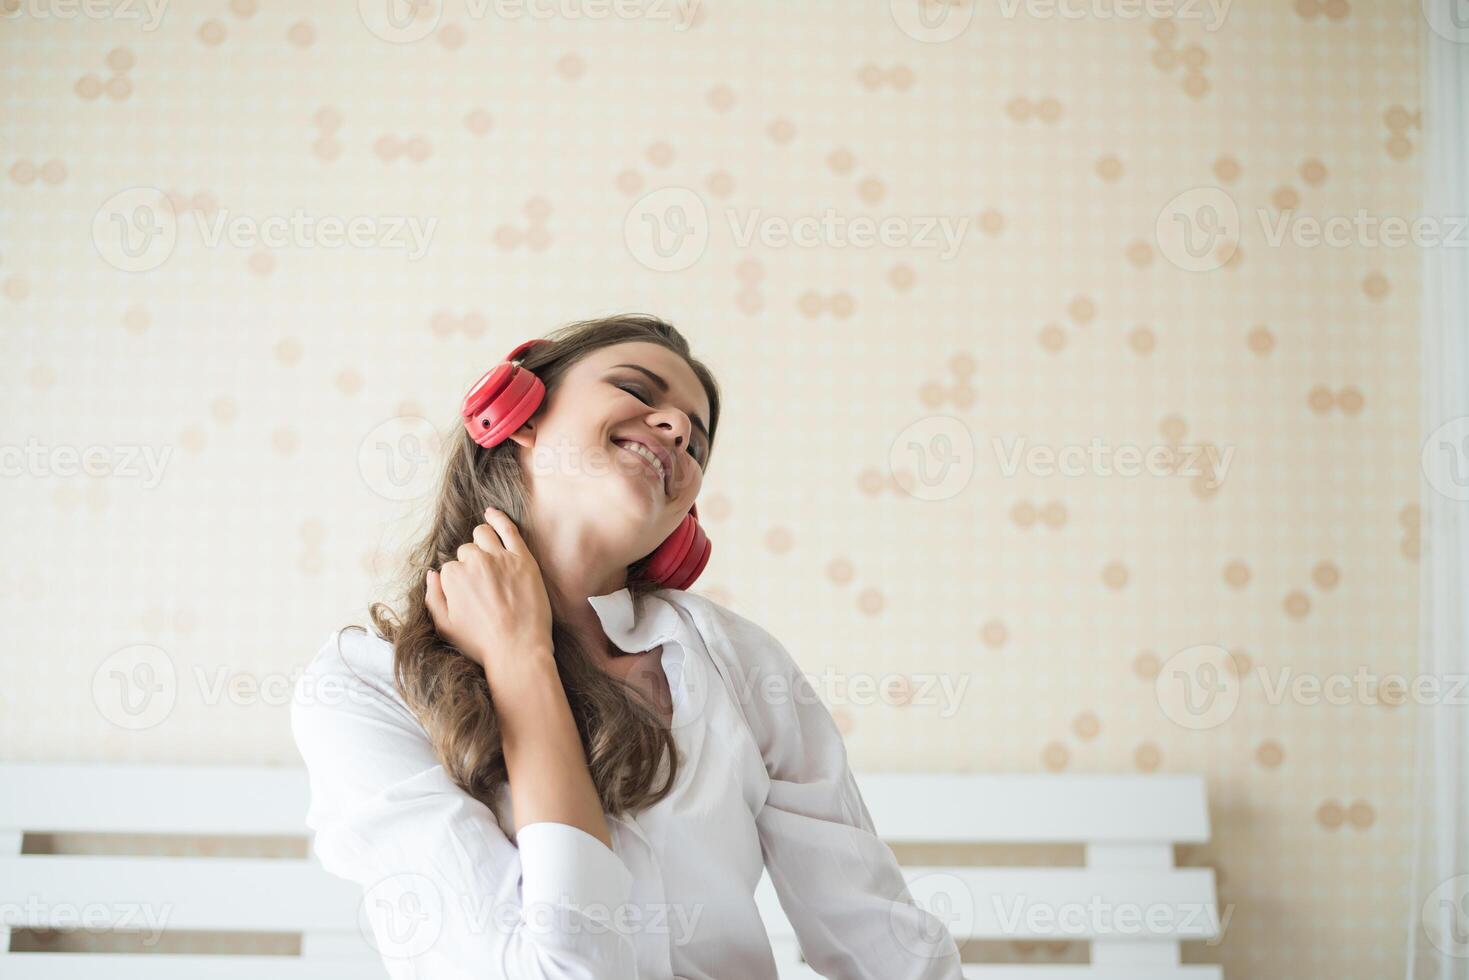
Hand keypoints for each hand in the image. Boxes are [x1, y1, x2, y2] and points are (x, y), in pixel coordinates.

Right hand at [425, 507, 553, 673]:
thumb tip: (431, 573)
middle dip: (470, 562)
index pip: (450, 567)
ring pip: (483, 534)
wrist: (518, 650)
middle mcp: (475, 562)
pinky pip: (508, 528)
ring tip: (487, 553)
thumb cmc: (481, 642)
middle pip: (466, 551)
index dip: (458, 581)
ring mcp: (500, 558)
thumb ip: (433, 597)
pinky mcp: (523, 558)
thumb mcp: (445, 626)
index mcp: (453, 577)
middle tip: (482, 583)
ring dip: (481, 541)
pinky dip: (498, 518)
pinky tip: (492, 513)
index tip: (468, 594)